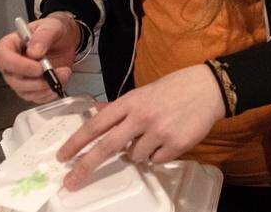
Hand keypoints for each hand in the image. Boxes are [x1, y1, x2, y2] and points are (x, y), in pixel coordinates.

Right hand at [0, 12, 79, 102]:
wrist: (65, 40)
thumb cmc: (54, 30)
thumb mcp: (52, 27)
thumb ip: (43, 36)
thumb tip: (34, 52)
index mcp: (11, 44)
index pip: (2, 57)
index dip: (17, 66)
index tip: (38, 68)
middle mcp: (12, 63)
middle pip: (12, 79)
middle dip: (35, 81)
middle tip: (54, 72)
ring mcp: (20, 77)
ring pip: (24, 92)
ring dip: (45, 88)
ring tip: (62, 74)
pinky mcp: (31, 88)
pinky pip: (35, 97)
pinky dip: (48, 94)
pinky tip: (58, 83)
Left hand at [56, 64, 224, 189]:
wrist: (208, 88)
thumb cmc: (174, 89)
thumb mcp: (143, 92)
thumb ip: (121, 108)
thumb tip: (96, 115)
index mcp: (130, 102)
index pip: (96, 125)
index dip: (76, 143)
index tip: (62, 157)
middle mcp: (141, 117)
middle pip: (106, 147)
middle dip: (85, 167)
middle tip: (71, 182)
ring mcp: (158, 131)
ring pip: (135, 156)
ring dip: (139, 152)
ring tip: (155, 135)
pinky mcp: (175, 144)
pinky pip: (156, 160)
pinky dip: (159, 154)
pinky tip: (169, 138)